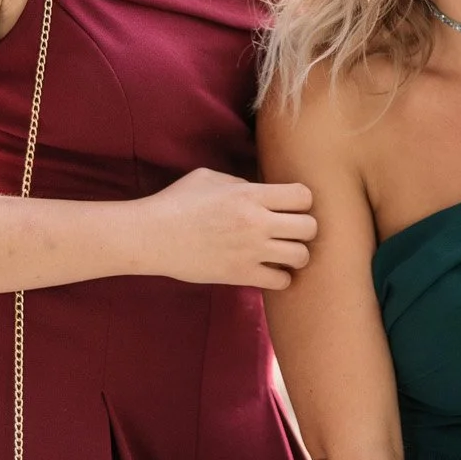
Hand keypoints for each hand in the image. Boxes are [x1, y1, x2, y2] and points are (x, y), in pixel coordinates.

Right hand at [136, 168, 317, 289]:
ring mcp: (249, 251)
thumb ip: (243, 183)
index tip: (290, 205)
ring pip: (301, 256)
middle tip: (291, 230)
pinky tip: (268, 270)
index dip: (302, 200)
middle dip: (305, 228)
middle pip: (310, 228)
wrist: (150, 236)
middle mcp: (256, 222)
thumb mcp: (211, 178)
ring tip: (283, 252)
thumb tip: (264, 193)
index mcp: (250, 194)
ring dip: (296, 254)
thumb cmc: (177, 202)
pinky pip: (280, 282)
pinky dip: (280, 277)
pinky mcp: (239, 275)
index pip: (304, 196)